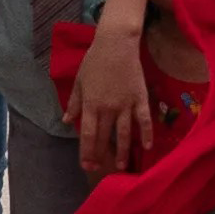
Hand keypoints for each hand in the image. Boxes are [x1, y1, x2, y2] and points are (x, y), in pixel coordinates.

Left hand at [69, 19, 159, 174]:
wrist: (116, 44)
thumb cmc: (95, 61)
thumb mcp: (79, 81)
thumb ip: (74, 103)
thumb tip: (67, 121)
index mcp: (91, 104)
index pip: (88, 134)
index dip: (87, 151)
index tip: (86, 165)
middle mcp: (108, 108)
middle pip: (104, 137)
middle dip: (101, 155)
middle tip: (100, 169)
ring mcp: (125, 104)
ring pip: (124, 133)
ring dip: (123, 151)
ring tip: (123, 166)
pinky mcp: (140, 98)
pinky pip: (144, 120)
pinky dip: (146, 133)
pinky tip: (147, 147)